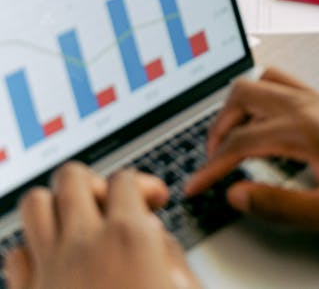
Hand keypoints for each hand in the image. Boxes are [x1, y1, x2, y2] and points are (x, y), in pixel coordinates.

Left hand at [5, 163, 200, 288]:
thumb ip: (171, 256)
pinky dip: (31, 252)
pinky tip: (52, 266)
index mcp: (128, 238)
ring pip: (34, 205)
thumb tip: (154, 235)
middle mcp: (82, 246)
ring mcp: (47, 272)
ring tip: (76, 226)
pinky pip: (14, 256)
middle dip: (93, 183)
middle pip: (71, 177)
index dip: (143, 185)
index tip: (152, 201)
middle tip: (111, 206)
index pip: (125, 179)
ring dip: (56, 208)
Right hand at [184, 69, 318, 251]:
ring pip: (267, 82)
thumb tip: (238, 195)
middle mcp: (313, 104)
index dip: (211, 166)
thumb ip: (278, 204)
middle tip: (212, 157)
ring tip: (235, 139)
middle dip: (219, 125)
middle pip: (245, 94)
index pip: (241, 142)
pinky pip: (290, 86)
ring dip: (243, 106)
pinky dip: (267, 101)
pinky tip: (273, 129)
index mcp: (306, 127)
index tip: (194, 186)